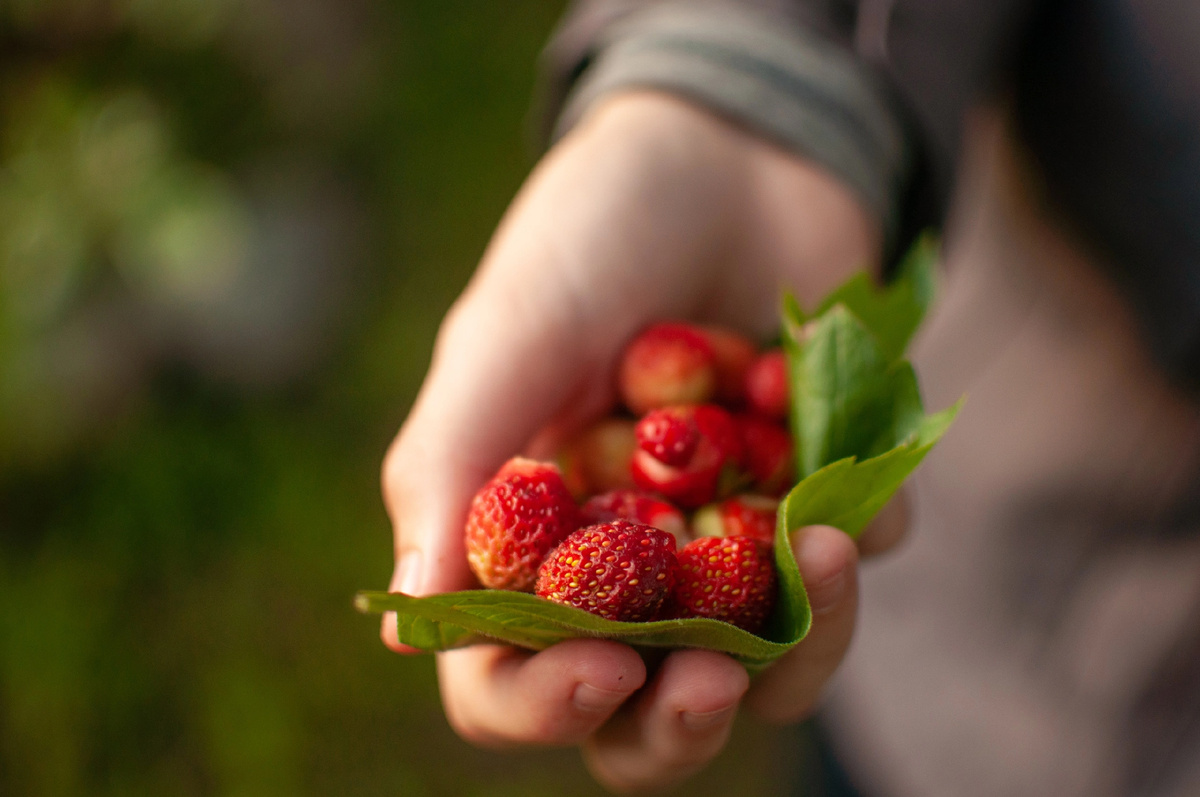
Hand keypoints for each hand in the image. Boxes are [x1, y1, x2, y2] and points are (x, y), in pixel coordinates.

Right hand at [380, 90, 892, 791]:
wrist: (726, 151)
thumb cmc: (592, 234)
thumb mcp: (508, 333)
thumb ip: (452, 466)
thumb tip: (405, 626)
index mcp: (525, 541)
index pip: (507, 676)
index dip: (543, 703)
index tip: (602, 668)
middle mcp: (624, 566)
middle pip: (644, 716)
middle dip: (679, 724)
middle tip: (713, 683)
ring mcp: (730, 544)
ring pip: (770, 671)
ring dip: (804, 643)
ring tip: (823, 552)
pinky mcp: (820, 502)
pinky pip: (860, 566)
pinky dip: (864, 534)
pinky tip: (849, 471)